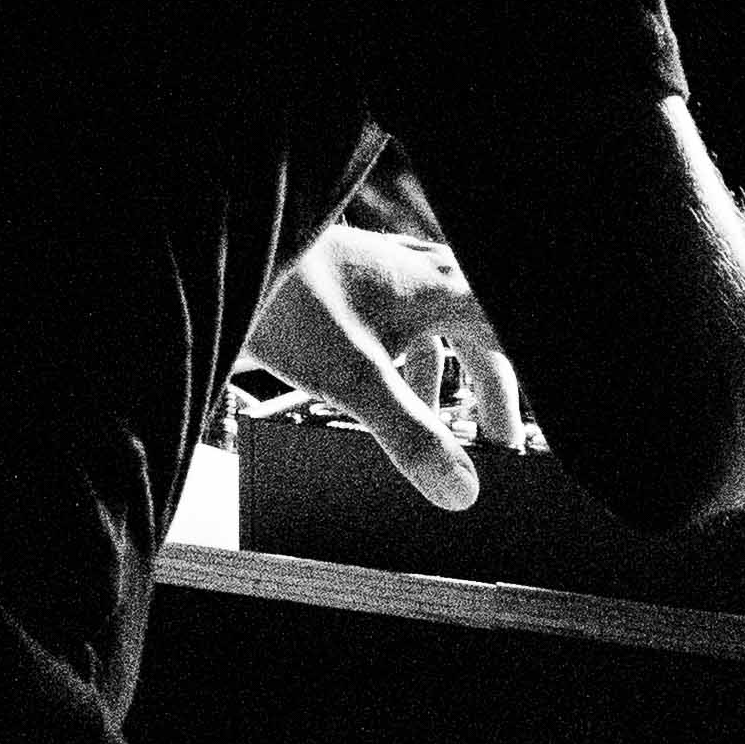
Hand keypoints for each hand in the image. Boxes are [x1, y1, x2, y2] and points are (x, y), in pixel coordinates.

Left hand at [245, 214, 529, 512]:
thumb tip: (460, 491)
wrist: (214, 252)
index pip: (507, 334)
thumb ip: (411, 436)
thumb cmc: (285, 294)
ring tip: (437, 420)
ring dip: (444, 373)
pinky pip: (392, 321)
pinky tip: (375, 383)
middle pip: (477, 329)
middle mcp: (413, 276)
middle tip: (496, 438)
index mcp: (436, 289)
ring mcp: (375, 277)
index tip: (530, 425)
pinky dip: (400, 358)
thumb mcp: (355, 379)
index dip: (526, 379)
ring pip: (434, 323)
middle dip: (490, 385)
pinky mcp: (340, 286)